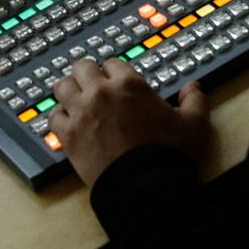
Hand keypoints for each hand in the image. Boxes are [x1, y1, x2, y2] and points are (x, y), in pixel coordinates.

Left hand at [49, 58, 212, 185]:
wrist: (145, 185)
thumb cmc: (168, 153)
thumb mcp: (193, 124)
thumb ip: (195, 101)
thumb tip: (193, 87)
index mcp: (129, 84)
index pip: (112, 63)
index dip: (113, 72)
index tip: (115, 81)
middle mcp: (101, 93)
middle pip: (82, 68)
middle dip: (87, 75)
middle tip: (92, 86)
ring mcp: (81, 113)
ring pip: (62, 87)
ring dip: (69, 91)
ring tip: (75, 100)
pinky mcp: (68, 135)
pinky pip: (53, 117)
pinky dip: (59, 118)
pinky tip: (68, 124)